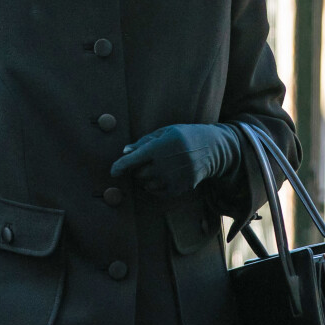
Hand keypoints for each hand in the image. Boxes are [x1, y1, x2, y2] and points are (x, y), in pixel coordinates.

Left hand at [110, 123, 240, 196]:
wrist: (211, 148)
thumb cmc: (184, 136)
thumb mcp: (165, 132)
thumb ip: (144, 142)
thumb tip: (124, 152)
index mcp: (161, 146)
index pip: (134, 159)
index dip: (120, 166)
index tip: (113, 172)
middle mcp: (166, 164)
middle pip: (139, 173)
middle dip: (137, 168)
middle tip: (147, 160)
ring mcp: (174, 178)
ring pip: (147, 184)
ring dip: (146, 178)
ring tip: (158, 167)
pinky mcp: (180, 188)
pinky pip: (158, 192)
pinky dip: (155, 186)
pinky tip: (163, 175)